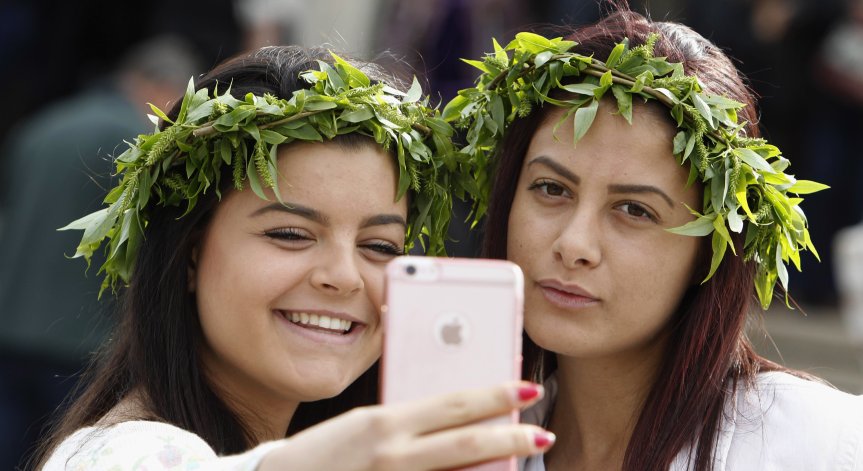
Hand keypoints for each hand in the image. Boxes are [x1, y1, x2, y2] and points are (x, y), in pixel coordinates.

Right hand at [258, 381, 554, 470]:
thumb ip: (405, 422)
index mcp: (383, 423)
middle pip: (465, 443)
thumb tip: (451, 418)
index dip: (493, 395)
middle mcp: (391, 456)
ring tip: (521, 458)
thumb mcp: (362, 426)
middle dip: (511, 437)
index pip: (451, 404)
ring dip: (494, 470)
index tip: (524, 388)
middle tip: (541, 433)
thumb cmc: (319, 456)